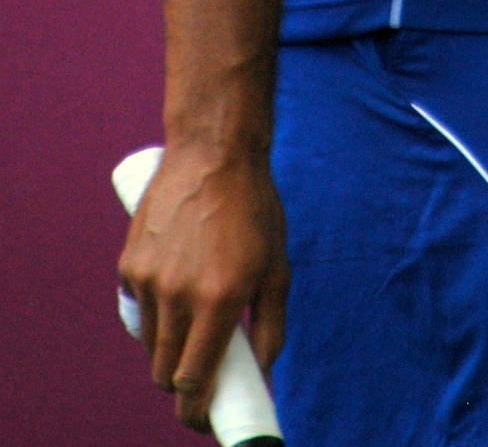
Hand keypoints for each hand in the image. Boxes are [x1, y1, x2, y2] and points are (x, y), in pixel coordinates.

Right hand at [117, 144, 288, 432]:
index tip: (204, 417)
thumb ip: (271, 325)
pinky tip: (175, 288)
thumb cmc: (254, 207)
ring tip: (194, 322)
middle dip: (183, 385)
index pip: (193, 381)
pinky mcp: (129, 263)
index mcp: (220, 299)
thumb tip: (263, 371)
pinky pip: (138, 309)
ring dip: (169, 347)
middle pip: (165, 372)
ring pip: (151, 343)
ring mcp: (148, 279)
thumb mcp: (277, 266)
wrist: (213, 151)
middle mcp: (178, 294)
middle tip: (203, 376)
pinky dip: (154, 312)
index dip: (196, 411)